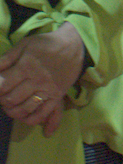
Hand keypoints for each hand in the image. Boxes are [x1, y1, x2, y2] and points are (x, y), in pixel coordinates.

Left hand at [0, 22, 85, 136]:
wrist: (75, 45)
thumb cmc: (47, 44)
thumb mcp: (25, 44)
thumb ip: (6, 58)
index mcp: (27, 66)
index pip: (2, 85)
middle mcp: (37, 80)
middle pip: (11, 99)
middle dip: (2, 100)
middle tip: (3, 95)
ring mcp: (48, 90)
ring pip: (24, 109)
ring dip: (12, 111)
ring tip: (10, 105)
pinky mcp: (57, 96)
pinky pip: (42, 114)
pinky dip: (30, 119)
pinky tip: (24, 116)